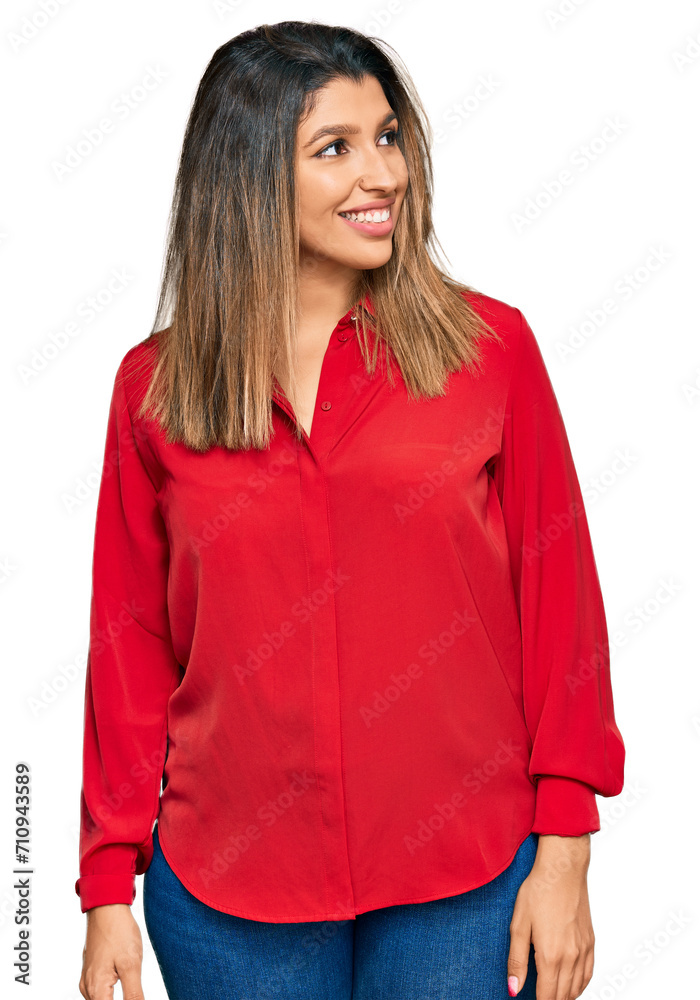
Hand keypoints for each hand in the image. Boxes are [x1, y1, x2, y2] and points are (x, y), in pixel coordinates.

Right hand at [79, 903, 145, 999]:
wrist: (107, 906)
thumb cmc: (119, 932)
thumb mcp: (131, 965)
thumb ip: (133, 995)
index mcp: (96, 989)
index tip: (135, 996)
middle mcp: (87, 987)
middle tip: (136, 992)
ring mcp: (88, 978)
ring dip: (112, 999)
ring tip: (132, 991)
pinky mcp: (91, 970)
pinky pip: (98, 991)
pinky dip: (109, 995)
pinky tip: (120, 988)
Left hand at [507, 834, 593, 999]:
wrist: (563, 870)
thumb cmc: (539, 891)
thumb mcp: (518, 924)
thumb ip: (517, 960)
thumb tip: (513, 989)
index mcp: (550, 955)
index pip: (546, 997)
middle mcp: (570, 957)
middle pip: (562, 996)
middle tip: (539, 998)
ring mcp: (583, 950)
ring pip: (576, 989)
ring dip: (564, 996)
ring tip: (551, 995)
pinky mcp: (591, 942)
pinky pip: (588, 975)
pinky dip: (579, 986)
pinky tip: (570, 986)